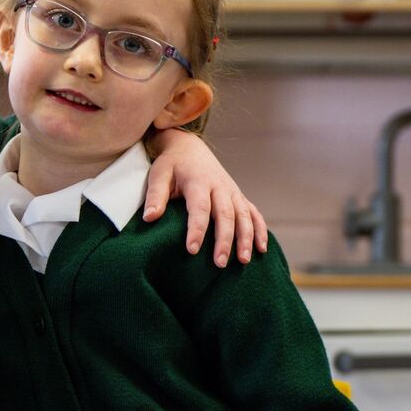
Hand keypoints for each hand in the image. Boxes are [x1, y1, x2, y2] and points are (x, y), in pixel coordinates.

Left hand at [144, 129, 267, 267]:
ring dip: (246, 238)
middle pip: (226, 215)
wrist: (189, 147)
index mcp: (198, 181)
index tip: (192, 250)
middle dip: (224, 240)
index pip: (200, 208)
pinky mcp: (239, 196)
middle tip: (219, 263)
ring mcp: (232, 191)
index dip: (197, 229)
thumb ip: (155, 196)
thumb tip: (149, 218)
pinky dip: (260, 230)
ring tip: (243, 261)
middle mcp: (220, 186)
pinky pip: (254, 213)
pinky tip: (261, 250)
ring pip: (244, 216)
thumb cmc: (171, 165)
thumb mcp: (158, 175)